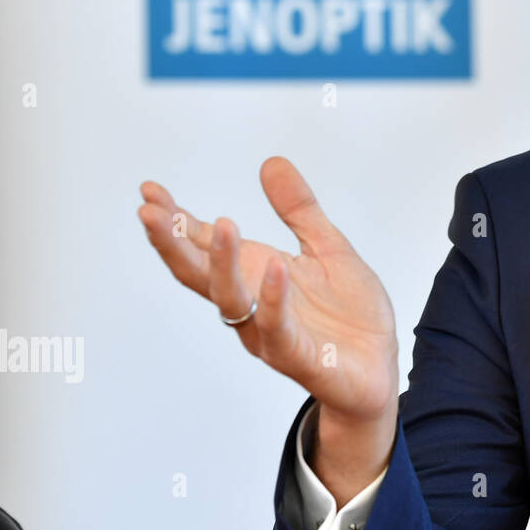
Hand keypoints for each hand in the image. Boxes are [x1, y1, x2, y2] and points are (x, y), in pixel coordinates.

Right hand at [137, 157, 399, 429]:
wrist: (380, 367)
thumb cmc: (349, 315)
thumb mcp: (329, 248)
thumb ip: (300, 210)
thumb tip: (271, 163)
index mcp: (255, 275)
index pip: (202, 247)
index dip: (175, 221)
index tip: (149, 191)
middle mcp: (250, 305)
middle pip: (198, 274)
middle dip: (173, 243)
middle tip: (150, 211)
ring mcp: (269, 332)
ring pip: (231, 301)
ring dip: (221, 264)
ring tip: (222, 225)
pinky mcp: (298, 356)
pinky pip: (278, 328)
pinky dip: (273, 299)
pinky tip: (274, 269)